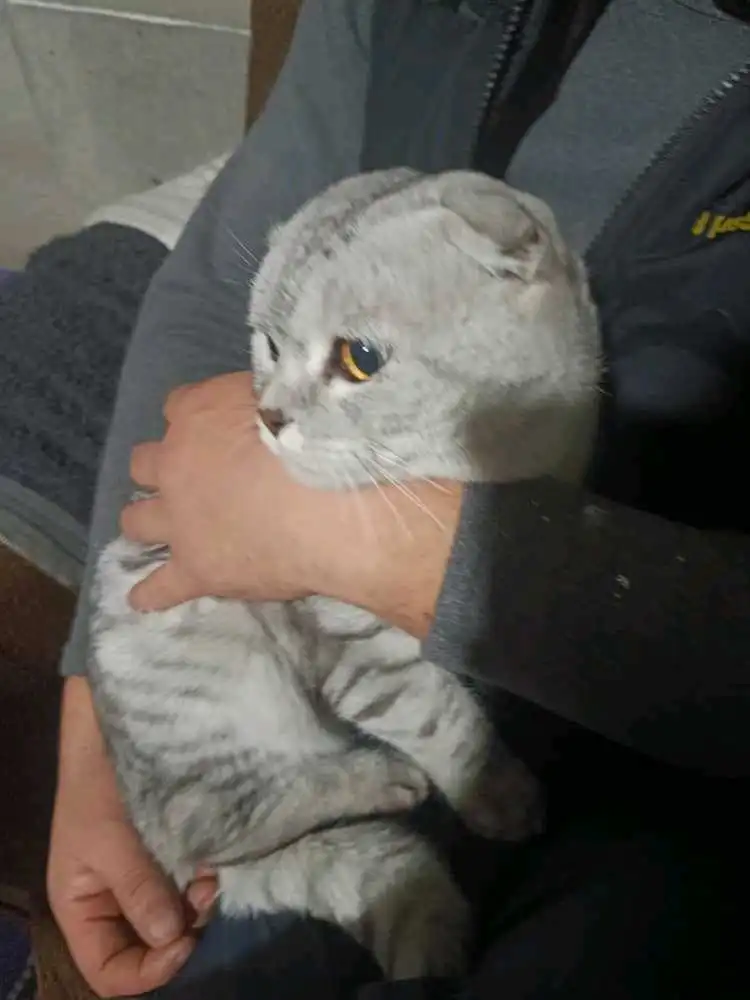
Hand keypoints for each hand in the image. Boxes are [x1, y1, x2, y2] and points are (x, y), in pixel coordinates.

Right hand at [48, 678, 215, 996]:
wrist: (114, 729)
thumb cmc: (98, 785)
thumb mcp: (110, 842)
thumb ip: (139, 891)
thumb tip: (172, 938)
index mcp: (84, 908)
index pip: (110, 971)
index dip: (147, 971)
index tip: (182, 942)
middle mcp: (115, 900)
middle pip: (150, 947)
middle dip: (181, 931)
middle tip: (205, 892)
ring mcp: (145, 876)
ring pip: (177, 915)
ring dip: (198, 903)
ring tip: (211, 871)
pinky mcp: (170, 852)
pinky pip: (189, 883)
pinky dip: (205, 878)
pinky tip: (215, 858)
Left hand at [123, 373, 462, 637]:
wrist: (332, 498)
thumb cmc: (320, 438)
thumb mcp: (290, 394)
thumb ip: (269, 401)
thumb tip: (276, 403)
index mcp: (198, 414)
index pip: (179, 406)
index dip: (195, 421)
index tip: (216, 430)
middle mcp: (175, 464)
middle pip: (145, 462)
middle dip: (162, 470)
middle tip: (191, 481)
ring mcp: (180, 520)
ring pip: (136, 520)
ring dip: (147, 521)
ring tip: (160, 530)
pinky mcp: (195, 569)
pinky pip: (158, 587)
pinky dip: (152, 592)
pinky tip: (146, 597)